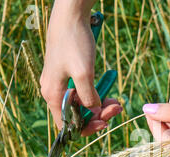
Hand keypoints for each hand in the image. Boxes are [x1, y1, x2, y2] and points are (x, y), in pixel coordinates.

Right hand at [40, 1, 121, 135]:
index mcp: (53, 95)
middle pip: (76, 116)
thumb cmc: (74, 42)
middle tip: (117, 107)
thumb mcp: (84, 74)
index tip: (104, 122)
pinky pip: (83, 93)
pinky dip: (97, 95)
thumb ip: (88, 97)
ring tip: (117, 102)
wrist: (71, 16)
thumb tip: (93, 112)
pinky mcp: (68, 75)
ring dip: (100, 106)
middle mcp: (54, 92)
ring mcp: (61, 83)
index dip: (86, 128)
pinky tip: (109, 94)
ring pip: (82, 105)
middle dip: (98, 115)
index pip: (66, 126)